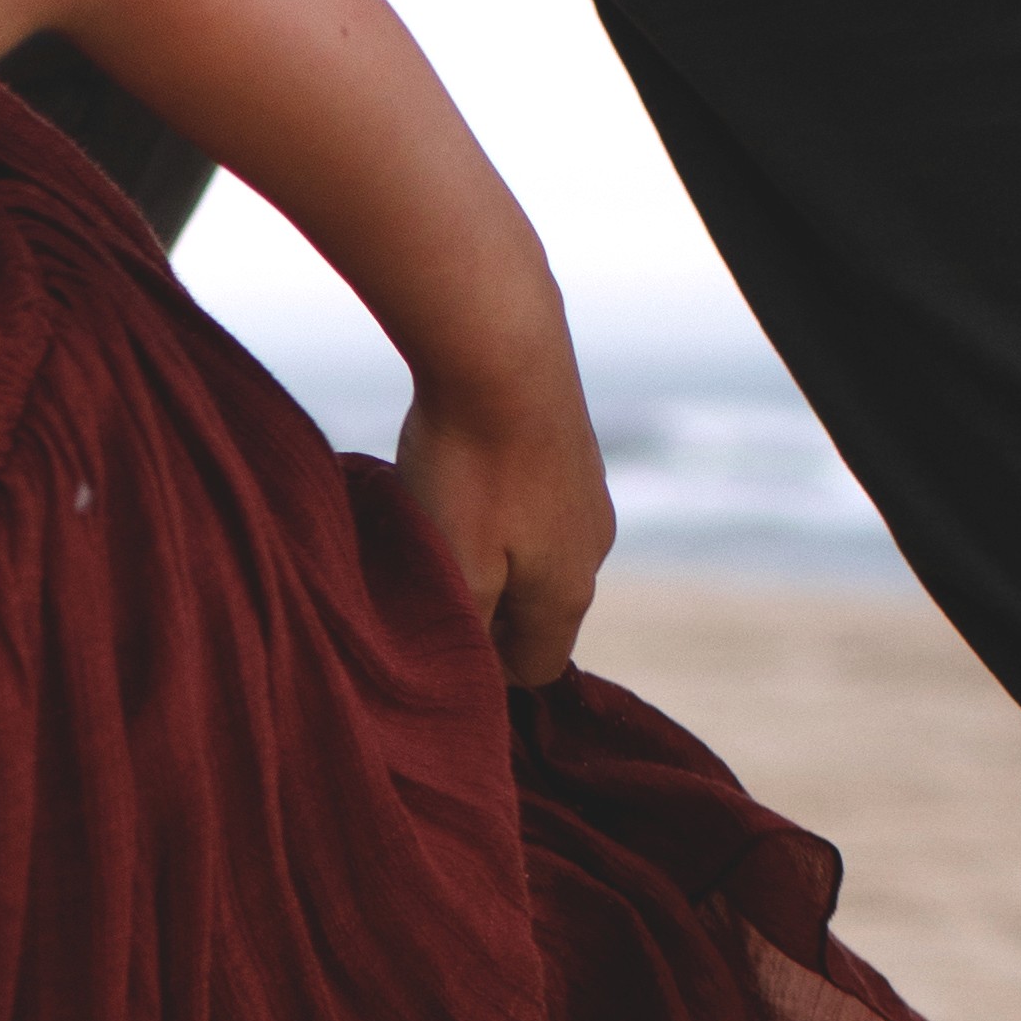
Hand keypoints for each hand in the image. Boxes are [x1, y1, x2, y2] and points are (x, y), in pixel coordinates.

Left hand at [396, 362, 613, 688]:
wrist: (504, 347)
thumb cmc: (470, 467)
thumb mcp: (456, 570)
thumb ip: (469, 630)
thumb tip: (476, 672)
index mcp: (569, 592)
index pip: (538, 669)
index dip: (488, 673)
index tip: (437, 642)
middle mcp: (594, 547)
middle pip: (540, 610)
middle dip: (488, 609)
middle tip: (426, 580)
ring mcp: (590, 492)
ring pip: (537, 550)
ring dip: (491, 551)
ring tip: (437, 520)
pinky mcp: (574, 445)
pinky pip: (536, 499)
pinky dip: (500, 502)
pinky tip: (461, 471)